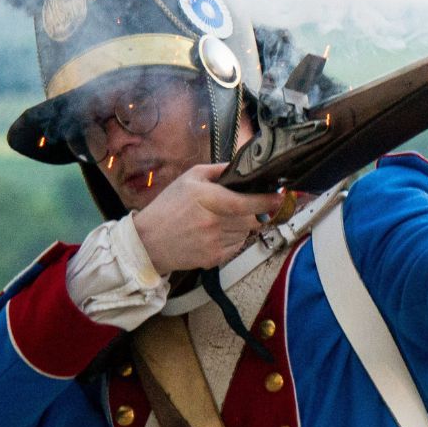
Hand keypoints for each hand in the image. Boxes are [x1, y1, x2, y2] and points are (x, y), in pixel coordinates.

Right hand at [131, 164, 283, 273]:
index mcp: (208, 199)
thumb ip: (219, 170)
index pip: (249, 203)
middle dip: (254, 213)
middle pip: (253, 219)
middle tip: (246, 207)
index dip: (268, 201)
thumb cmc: (168, 206)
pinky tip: (216, 233)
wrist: (148, 242)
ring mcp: (214, 242)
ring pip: (246, 233)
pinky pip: (236, 247)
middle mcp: (214, 222)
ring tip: (222, 220)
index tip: (279, 197)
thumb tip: (245, 167)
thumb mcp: (189, 178)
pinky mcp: (214, 259)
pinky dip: (233, 239)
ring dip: (242, 226)